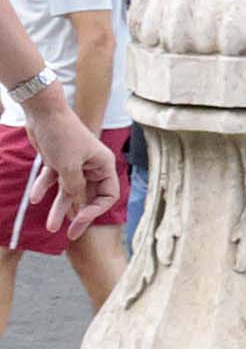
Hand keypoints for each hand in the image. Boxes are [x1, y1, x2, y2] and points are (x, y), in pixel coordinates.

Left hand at [20, 99, 117, 233]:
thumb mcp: (69, 167)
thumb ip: (74, 188)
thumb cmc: (62, 136)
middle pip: (88, 197)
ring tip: (49, 226)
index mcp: (103, 166)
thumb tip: (76, 203)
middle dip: (77, 216)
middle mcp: (92, 167)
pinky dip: (44, 188)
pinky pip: (53, 180)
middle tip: (70, 235)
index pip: (107, 196)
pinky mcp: (58, 161)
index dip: (94, 210)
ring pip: (68, 191)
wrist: (43, 113)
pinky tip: (35, 198)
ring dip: (58, 208)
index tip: (78, 219)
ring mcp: (74, 164)